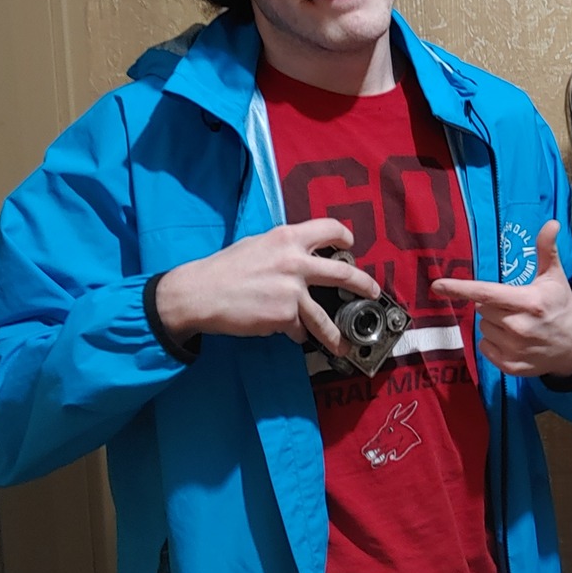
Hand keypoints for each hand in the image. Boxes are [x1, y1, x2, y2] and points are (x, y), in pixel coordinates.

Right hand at [154, 217, 379, 357]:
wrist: (198, 293)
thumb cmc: (223, 269)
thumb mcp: (256, 244)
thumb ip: (284, 248)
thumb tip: (303, 254)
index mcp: (288, 237)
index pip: (330, 228)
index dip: (345, 237)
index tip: (350, 248)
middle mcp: (296, 262)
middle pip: (345, 275)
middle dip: (365, 286)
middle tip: (373, 293)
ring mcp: (293, 291)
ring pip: (325, 318)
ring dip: (336, 335)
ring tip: (343, 344)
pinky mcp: (285, 316)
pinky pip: (298, 329)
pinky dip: (294, 333)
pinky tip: (287, 333)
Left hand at [430, 220, 571, 380]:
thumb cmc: (562, 307)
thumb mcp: (555, 278)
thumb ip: (547, 250)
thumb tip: (551, 223)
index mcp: (529, 303)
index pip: (486, 293)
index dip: (460, 288)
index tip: (437, 285)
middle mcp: (519, 326)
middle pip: (481, 308)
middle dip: (492, 304)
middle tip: (514, 306)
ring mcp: (514, 348)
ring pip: (482, 328)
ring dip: (493, 324)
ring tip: (516, 324)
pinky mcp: (510, 365)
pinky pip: (484, 348)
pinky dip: (493, 343)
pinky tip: (513, 340)